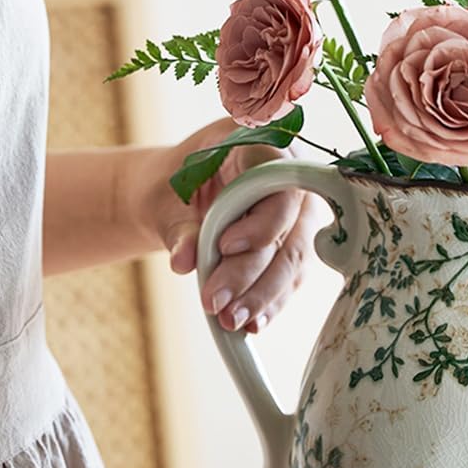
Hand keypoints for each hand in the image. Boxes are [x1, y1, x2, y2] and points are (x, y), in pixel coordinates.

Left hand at [136, 119, 316, 332]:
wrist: (175, 194)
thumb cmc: (172, 185)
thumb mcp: (167, 199)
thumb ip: (180, 228)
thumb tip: (184, 261)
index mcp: (264, 143)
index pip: (278, 185)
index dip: (259, 220)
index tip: (224, 247)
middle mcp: (293, 175)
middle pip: (288, 229)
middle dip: (252, 272)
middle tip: (216, 302)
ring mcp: (300, 211)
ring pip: (293, 258)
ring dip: (263, 295)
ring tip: (230, 321)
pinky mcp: (295, 241)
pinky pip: (291, 275)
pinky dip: (270, 301)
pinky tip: (252, 323)